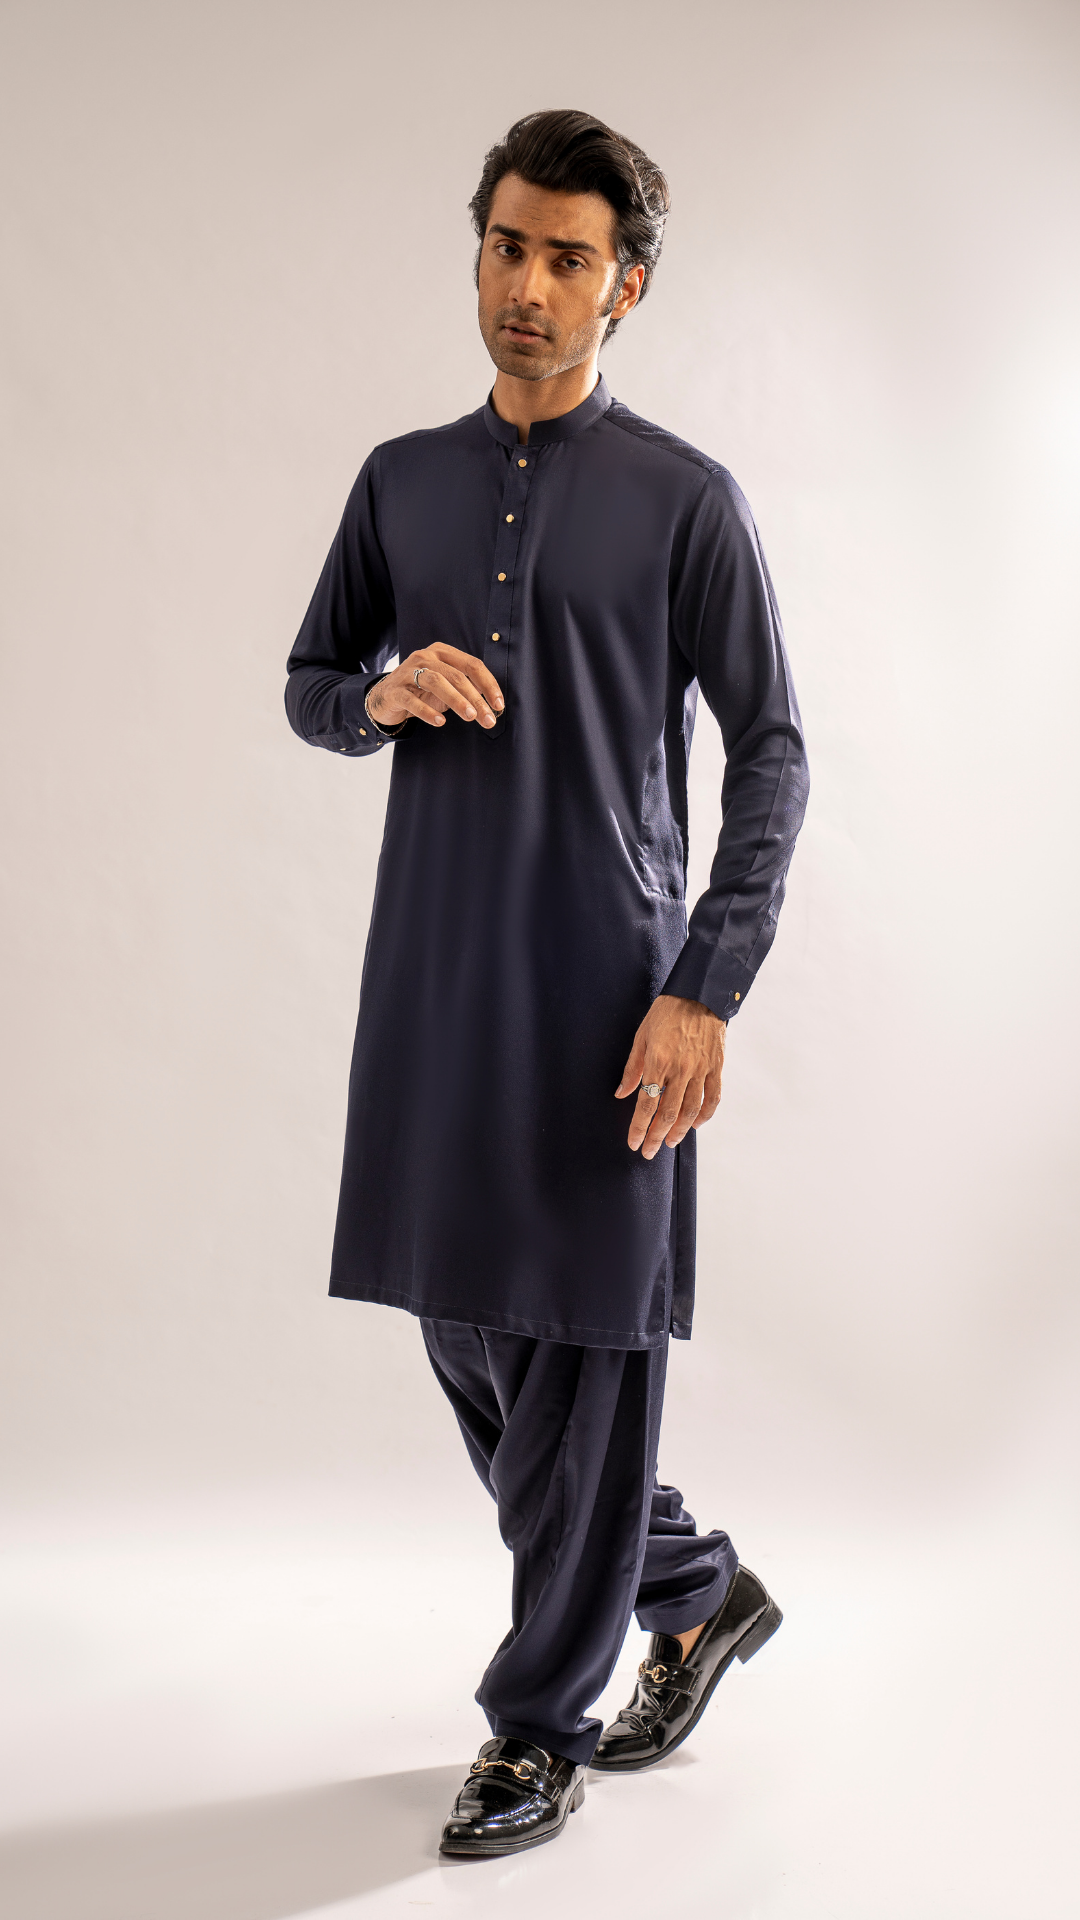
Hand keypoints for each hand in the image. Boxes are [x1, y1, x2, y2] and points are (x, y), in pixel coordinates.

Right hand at [368, 645, 503, 730]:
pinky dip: (427, 711)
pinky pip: (412, 700)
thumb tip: (493, 704)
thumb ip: (466, 688)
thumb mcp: (446, 686)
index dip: (488, 684)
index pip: (472, 665)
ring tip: (470, 717)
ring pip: (436, 682)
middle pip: (456, 675)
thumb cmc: (421, 691)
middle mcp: (425, 657)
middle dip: (476, 698)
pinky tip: (440, 722)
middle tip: (488, 719)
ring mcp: (408, 672)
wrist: (385, 697)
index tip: (499, 705)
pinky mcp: (395, 690)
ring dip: (456, 700)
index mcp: (442, 652)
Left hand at [615, 994, 725, 1158]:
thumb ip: (632, 1068)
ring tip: (669, 1142)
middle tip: (649, 1151)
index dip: (639, 1127)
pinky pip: (712, 1098)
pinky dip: (705, 1115)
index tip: (634, 1143)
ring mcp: (700, 1069)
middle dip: (656, 1137)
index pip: (647, 1104)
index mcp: (658, 1062)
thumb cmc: (666, 1013)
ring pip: (691, 1110)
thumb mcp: (641, 1037)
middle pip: (667, 1113)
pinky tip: (695, 1124)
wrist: (698, 994)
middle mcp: (680, 1069)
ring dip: (679, 1131)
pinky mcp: (716, 1067)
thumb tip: (622, 1093)